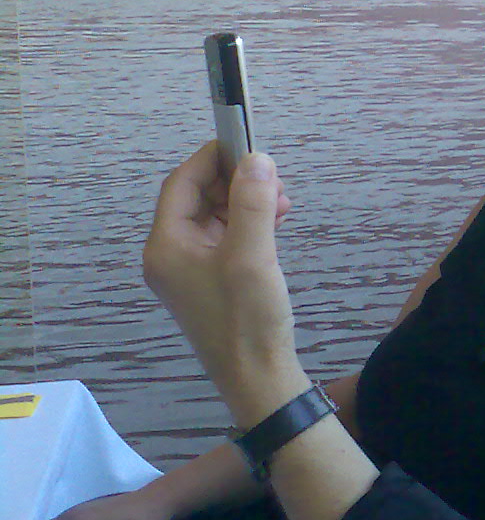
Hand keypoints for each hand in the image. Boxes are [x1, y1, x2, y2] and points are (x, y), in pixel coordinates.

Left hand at [143, 144, 302, 407]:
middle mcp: (171, 254)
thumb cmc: (248, 317)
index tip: (246, 143)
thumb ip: (253, 203)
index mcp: (166, 246)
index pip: (181, 184)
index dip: (212, 158)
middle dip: (236, 182)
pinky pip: (227, 237)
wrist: (257, 376)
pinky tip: (276, 223)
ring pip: (216, 216)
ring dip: (247, 202)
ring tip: (283, 204)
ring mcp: (191, 270)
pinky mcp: (213, 281)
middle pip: (198, 198)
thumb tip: (257, 159)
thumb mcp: (253, 254)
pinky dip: (250, 224)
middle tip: (275, 181)